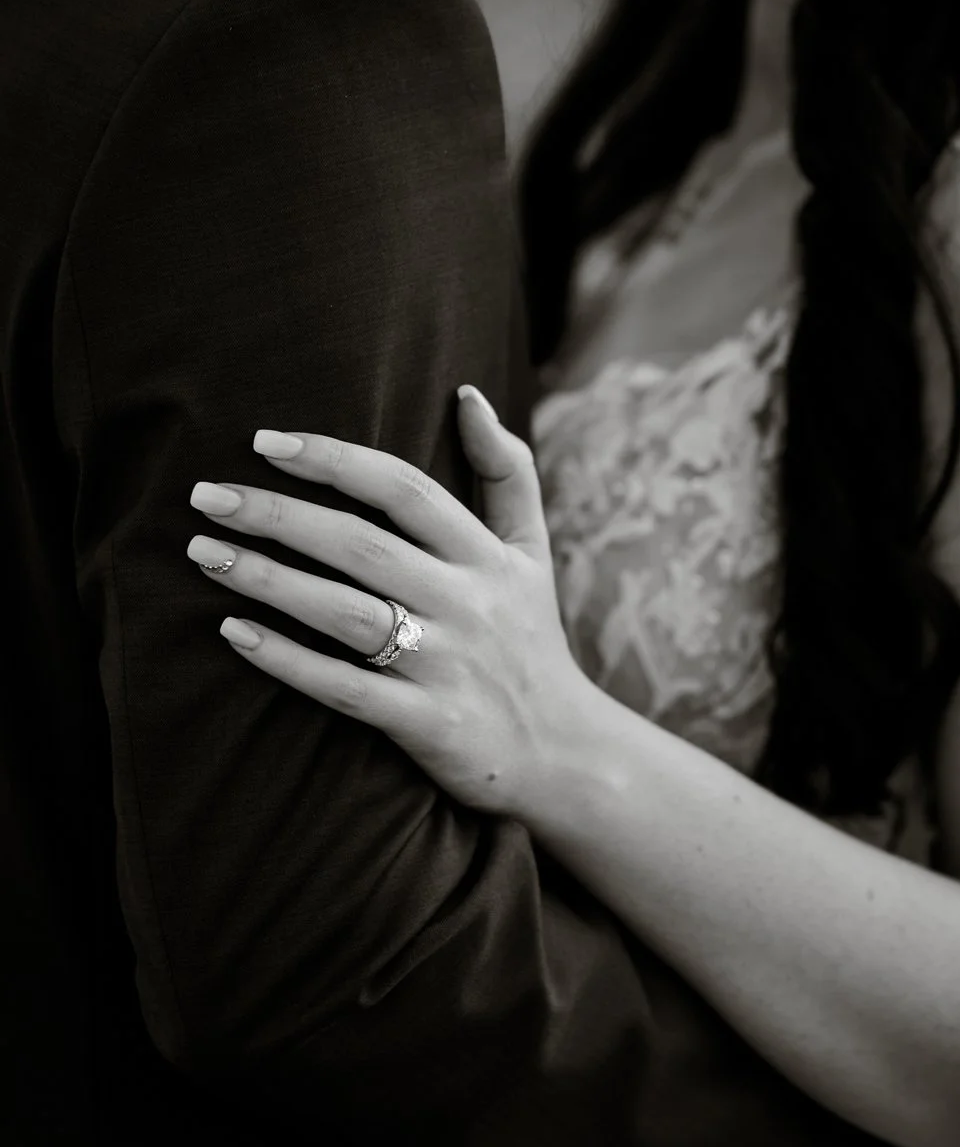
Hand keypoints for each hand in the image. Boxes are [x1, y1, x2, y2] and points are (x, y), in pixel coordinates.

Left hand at [186, 388, 595, 814]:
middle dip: (277, 515)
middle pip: (360, 545)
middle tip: (206, 495)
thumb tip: (468, 394)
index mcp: (486, 556)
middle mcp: (467, 603)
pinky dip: (287, 660)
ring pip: (344, 613)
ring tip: (205, 553)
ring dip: (268, 579)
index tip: (265, 442)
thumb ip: (507, 470)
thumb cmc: (531, 639)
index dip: (334, 461)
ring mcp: (445, 664)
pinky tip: (234, 632)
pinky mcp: (426, 723)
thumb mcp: (533, 551)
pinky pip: (343, 687)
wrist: (566, 752)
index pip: (404, 490)